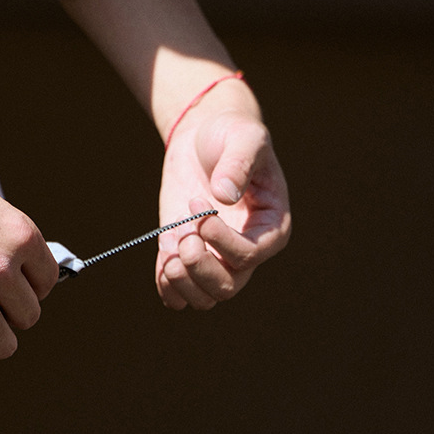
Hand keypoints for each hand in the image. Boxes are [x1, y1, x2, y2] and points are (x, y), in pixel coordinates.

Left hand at [156, 94, 290, 310]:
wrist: (204, 137)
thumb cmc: (233, 136)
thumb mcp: (243, 139)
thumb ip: (238, 164)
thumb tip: (224, 196)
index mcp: (271, 226)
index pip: (251, 255)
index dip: (222, 240)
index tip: (200, 207)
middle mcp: (247, 250)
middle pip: (228, 287)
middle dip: (200, 267)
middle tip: (184, 236)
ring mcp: (216, 256)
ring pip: (205, 297)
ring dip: (182, 282)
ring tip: (170, 249)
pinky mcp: (188, 254)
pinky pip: (180, 293)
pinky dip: (166, 285)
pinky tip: (162, 257)